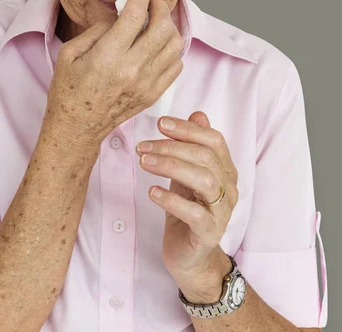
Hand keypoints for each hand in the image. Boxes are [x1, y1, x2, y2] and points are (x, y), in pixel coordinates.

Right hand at [44, 0, 183, 148]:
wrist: (77, 127)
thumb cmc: (68, 90)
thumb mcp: (70, 53)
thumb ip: (97, 29)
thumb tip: (119, 13)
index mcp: (108, 57)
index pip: (135, 15)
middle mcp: (132, 70)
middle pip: (162, 27)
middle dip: (159, 6)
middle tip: (150, 1)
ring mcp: (147, 84)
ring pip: (174, 45)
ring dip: (168, 27)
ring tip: (155, 21)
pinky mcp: (154, 94)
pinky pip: (176, 65)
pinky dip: (171, 49)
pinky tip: (157, 45)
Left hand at [136, 111, 238, 298]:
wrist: (191, 257)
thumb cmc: (187, 210)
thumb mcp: (186, 174)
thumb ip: (192, 147)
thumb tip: (198, 114)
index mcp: (225, 170)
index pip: (213, 140)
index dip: (187, 129)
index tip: (160, 123)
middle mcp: (228, 188)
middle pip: (206, 157)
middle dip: (171, 146)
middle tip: (142, 146)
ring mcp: (221, 212)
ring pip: (203, 179)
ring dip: (170, 166)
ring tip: (144, 163)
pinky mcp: (209, 233)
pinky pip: (193, 213)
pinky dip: (171, 199)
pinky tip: (152, 192)